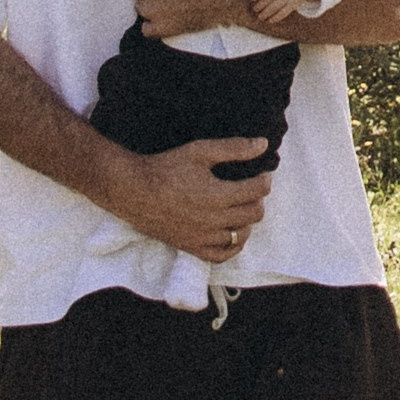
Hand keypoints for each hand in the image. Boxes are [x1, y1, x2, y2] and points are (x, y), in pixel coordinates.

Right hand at [99, 130, 274, 263]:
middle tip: (251, 189)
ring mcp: (203, 237)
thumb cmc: (166, 168)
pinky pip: (222, 255)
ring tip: (241, 207)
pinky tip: (232, 231)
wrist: (134, 191)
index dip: (265, 180)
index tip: (262, 174)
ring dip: (247, 221)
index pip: (257, 191)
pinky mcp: (192, 248)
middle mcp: (213, 220)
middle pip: (254, 214)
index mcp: (217, 195)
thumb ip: (234, 148)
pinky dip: (233, 245)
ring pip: (241, 236)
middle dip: (257, 199)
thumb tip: (263, 144)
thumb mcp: (201, 151)